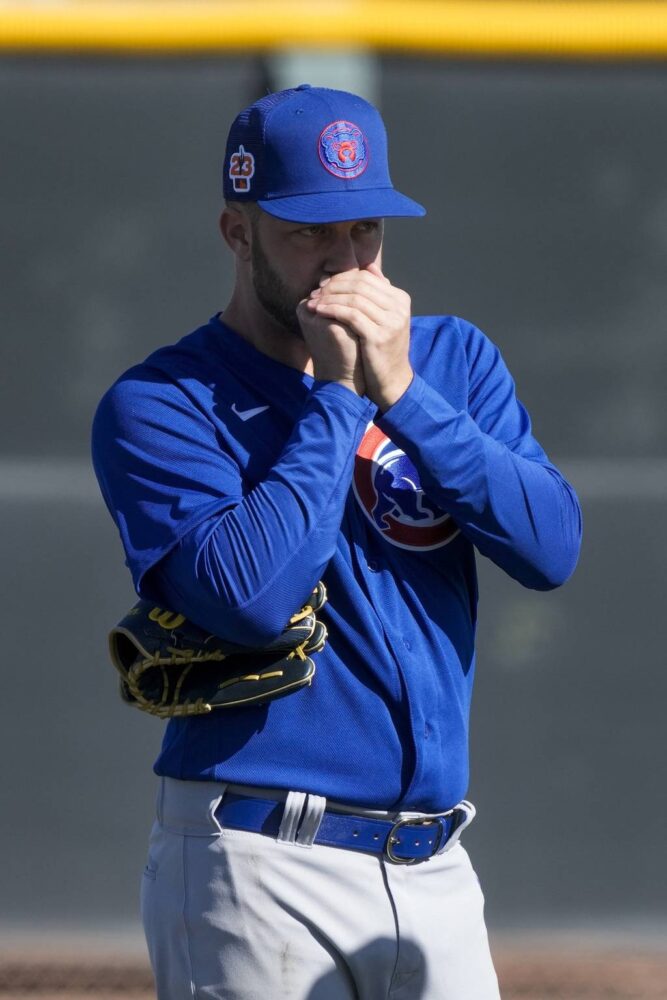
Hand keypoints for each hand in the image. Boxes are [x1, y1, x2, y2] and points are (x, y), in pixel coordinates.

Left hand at [304, 263, 412, 410]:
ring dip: (329, 298)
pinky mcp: (378, 336)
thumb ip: (378, 293)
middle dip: (334, 286)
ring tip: (313, 301)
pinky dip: (332, 310)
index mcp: (401, 299)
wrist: (391, 379)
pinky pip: (350, 315)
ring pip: (354, 298)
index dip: (342, 278)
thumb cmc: (382, 348)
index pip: (367, 277)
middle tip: (316, 291)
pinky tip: (318, 311)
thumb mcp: (385, 318)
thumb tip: (368, 266)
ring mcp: (390, 322)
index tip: (324, 284)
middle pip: (359, 285)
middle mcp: (399, 307)